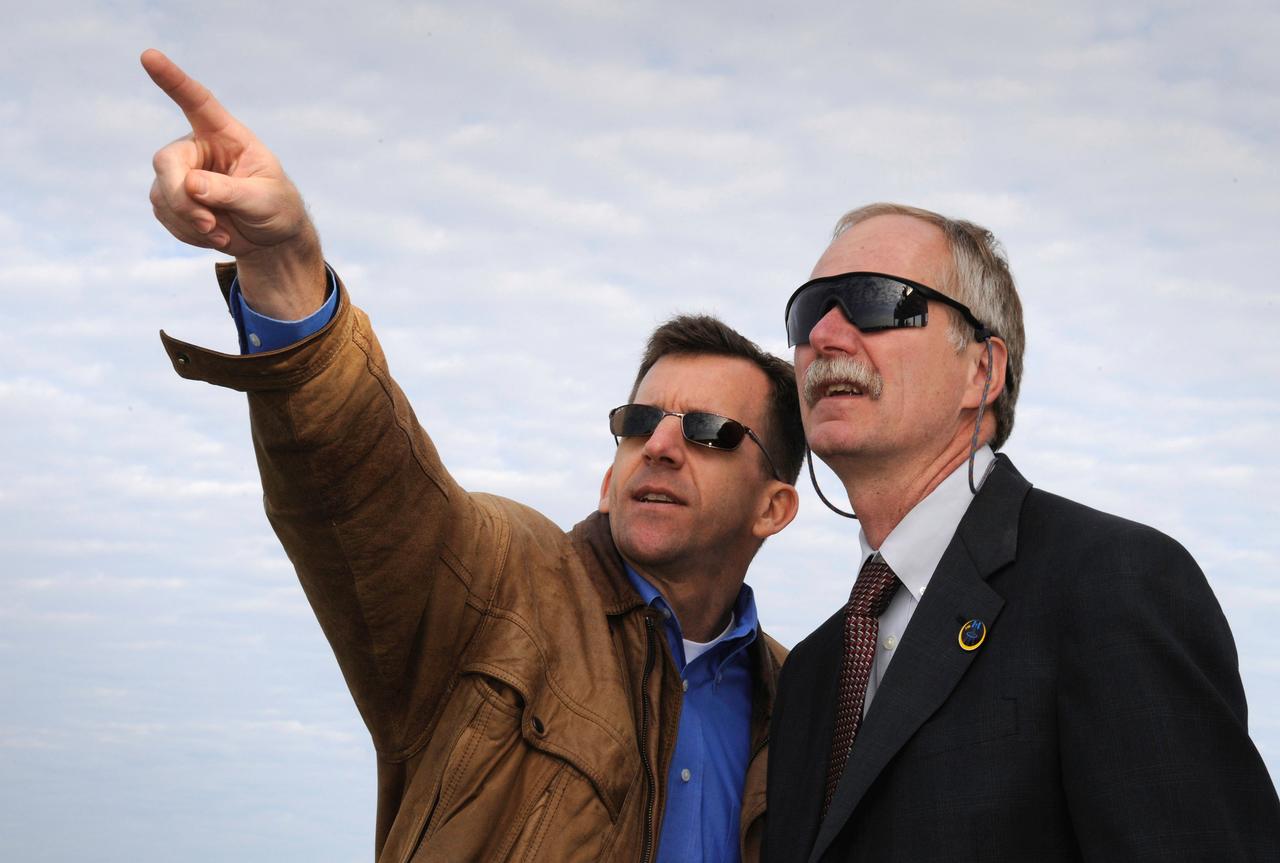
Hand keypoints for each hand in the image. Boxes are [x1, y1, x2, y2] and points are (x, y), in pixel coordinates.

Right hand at [142, 48, 325, 318]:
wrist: (270, 238)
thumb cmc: (276, 208)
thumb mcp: (264, 200)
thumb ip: (231, 191)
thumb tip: (191, 185)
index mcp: (225, 135)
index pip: (197, 101)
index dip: (173, 80)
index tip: (149, 56)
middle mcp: (198, 149)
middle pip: (166, 163)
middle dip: (182, 198)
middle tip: (208, 224)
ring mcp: (181, 174)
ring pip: (162, 194)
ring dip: (190, 221)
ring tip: (222, 232)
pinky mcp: (171, 199)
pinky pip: (165, 216)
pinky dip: (189, 232)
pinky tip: (214, 234)